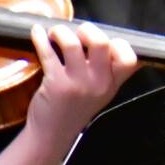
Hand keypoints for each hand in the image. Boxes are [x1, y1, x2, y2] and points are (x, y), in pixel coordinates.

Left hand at [23, 22, 139, 151]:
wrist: (52, 135)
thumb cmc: (74, 111)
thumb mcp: (99, 94)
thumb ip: (105, 73)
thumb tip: (103, 40)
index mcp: (111, 84)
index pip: (128, 59)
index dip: (119, 44)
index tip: (105, 42)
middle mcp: (97, 83)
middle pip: (101, 42)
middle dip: (87, 30)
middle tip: (77, 34)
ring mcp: (76, 83)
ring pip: (72, 44)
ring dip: (61, 32)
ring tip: (55, 33)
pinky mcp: (55, 83)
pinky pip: (47, 53)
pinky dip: (39, 38)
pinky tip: (37, 32)